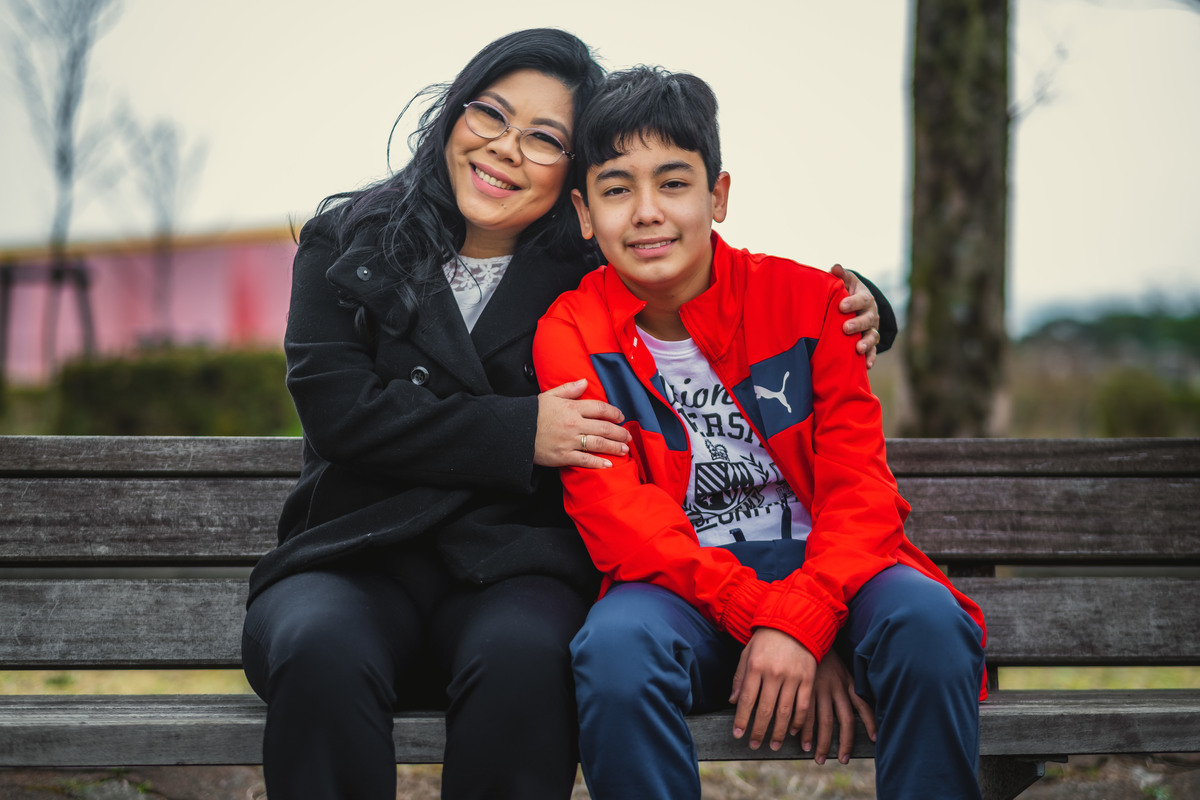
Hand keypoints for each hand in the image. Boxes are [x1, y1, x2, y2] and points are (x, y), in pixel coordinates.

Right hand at [534, 379, 629, 468]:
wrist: (514, 432)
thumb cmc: (532, 413)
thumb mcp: (549, 396)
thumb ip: (569, 389)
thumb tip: (585, 382)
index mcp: (571, 408)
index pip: (600, 408)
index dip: (614, 413)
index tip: (621, 417)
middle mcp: (573, 424)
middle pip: (604, 428)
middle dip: (619, 433)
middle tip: (628, 436)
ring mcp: (569, 441)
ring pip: (598, 444)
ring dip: (614, 447)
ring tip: (624, 449)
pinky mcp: (563, 456)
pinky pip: (585, 460)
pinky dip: (598, 463)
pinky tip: (609, 465)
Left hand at [729, 628, 816, 750]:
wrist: (795, 621)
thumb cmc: (767, 638)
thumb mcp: (748, 653)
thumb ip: (740, 677)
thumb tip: (732, 701)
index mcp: (755, 666)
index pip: (746, 700)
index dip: (741, 720)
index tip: (737, 735)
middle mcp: (773, 673)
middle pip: (764, 710)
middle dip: (758, 731)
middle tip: (754, 745)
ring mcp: (792, 677)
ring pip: (784, 712)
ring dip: (778, 732)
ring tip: (773, 745)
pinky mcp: (808, 678)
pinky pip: (803, 706)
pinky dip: (798, 721)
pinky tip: (792, 731)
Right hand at [803, 648, 876, 764]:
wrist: (803, 631)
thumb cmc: (822, 651)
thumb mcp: (840, 664)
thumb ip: (848, 682)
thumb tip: (858, 702)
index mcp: (847, 680)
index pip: (863, 704)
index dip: (871, 722)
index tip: (875, 739)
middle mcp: (836, 686)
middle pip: (845, 720)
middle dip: (845, 743)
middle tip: (843, 760)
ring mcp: (819, 688)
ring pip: (824, 722)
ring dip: (821, 743)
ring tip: (819, 758)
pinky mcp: (802, 688)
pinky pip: (804, 714)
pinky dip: (803, 730)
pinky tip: (800, 740)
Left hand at [831, 264, 880, 369]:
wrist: (858, 307)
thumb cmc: (847, 292)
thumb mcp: (846, 282)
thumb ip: (841, 276)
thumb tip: (835, 267)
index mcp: (865, 298)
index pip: (862, 299)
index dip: (853, 303)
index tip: (841, 306)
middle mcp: (871, 314)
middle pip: (867, 319)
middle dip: (857, 324)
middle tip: (845, 328)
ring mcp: (871, 329)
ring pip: (872, 336)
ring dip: (866, 343)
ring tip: (857, 349)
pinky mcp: (869, 343)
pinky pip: (872, 351)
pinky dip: (870, 358)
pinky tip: (866, 366)